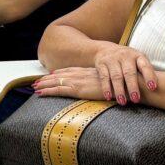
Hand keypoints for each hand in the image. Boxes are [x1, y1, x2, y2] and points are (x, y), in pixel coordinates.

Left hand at [34, 43, 157, 105]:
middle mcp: (83, 75)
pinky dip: (48, 91)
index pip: (72, 71)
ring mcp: (80, 81)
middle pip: (61, 75)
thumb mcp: (114, 83)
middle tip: (37, 81)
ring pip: (57, 82)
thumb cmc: (127, 85)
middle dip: (48, 78)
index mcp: (90, 73)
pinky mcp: (80, 89)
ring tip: (34, 87)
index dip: (61, 73)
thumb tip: (108, 89)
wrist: (131, 84)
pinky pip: (59, 90)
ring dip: (44, 84)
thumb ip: (108, 84)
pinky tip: (40, 93)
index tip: (52, 74)